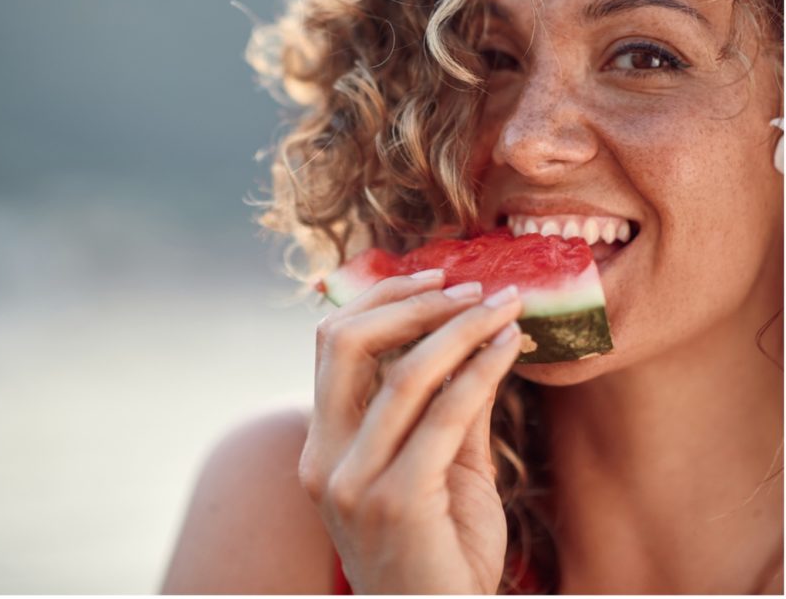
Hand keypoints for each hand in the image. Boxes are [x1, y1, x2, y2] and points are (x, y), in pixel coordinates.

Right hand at [299, 270, 522, 593]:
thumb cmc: (442, 554)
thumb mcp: (439, 468)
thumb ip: (444, 408)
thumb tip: (470, 338)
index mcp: (322, 446)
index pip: (332, 347)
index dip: (380, 300)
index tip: (435, 277)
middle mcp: (324, 459)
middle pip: (345, 344)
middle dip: (410, 302)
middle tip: (469, 286)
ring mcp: (351, 482)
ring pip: (400, 374)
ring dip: (458, 328)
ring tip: (503, 307)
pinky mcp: (395, 502)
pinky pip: (443, 416)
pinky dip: (480, 371)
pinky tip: (508, 347)